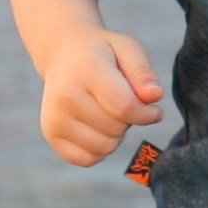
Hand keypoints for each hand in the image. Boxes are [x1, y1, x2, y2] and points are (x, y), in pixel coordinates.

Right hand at [37, 29, 162, 165]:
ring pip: (105, 148)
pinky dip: (99, 148)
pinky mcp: (51, 135)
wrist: (63, 54)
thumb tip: (155, 97)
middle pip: (116, 130)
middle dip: (128, 120)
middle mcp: (65, 97)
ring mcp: (54, 118)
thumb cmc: (103, 53)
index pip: (125, 107)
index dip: (147, 114)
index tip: (155, 110)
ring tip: (107, 111)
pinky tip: (96, 127)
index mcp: (86, 71)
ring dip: (115, 135)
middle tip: (119, 101)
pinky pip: (88, 159)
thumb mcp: (128, 48)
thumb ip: (143, 73)